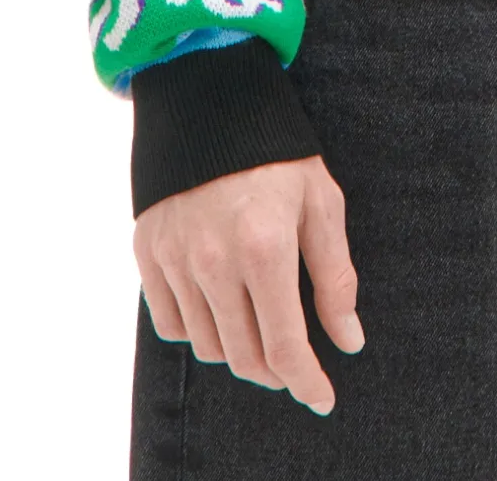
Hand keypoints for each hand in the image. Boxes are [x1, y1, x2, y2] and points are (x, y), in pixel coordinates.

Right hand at [134, 155, 364, 412]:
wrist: (210, 99)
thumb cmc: (278, 150)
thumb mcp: (321, 202)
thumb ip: (335, 277)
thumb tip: (348, 340)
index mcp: (264, 248)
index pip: (285, 346)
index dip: (307, 382)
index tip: (323, 397)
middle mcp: (214, 261)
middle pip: (244, 356)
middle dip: (275, 372)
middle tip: (293, 363)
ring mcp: (175, 258)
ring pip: (207, 346)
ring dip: (238, 351)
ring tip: (259, 328)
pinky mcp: (148, 252)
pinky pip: (171, 323)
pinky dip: (198, 329)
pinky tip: (220, 307)